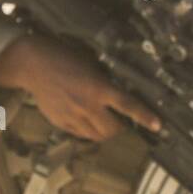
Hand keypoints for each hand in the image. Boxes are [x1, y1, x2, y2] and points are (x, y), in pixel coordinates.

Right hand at [0, 34, 160, 141]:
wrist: (34, 64)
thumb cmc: (65, 57)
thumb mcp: (92, 65)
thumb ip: (106, 83)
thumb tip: (121, 95)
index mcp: (99, 87)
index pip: (128, 106)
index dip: (145, 117)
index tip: (158, 126)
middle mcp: (87, 105)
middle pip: (113, 129)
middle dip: (121, 129)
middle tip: (122, 122)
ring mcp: (73, 116)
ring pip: (97, 136)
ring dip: (105, 133)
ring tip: (105, 124)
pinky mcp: (60, 122)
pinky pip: (80, 135)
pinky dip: (87, 131)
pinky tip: (86, 120)